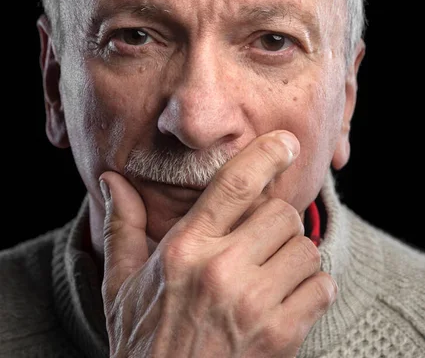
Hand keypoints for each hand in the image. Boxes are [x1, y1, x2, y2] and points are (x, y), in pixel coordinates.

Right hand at [100, 131, 336, 356]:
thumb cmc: (145, 344)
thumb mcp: (122, 285)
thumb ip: (121, 226)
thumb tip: (110, 180)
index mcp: (185, 249)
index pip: (235, 184)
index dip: (267, 155)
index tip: (286, 142)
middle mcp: (222, 270)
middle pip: (281, 213)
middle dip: (277, 221)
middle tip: (261, 240)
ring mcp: (254, 304)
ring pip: (305, 249)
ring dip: (295, 257)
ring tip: (271, 274)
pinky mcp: (282, 336)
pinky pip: (322, 287)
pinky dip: (313, 288)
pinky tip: (288, 299)